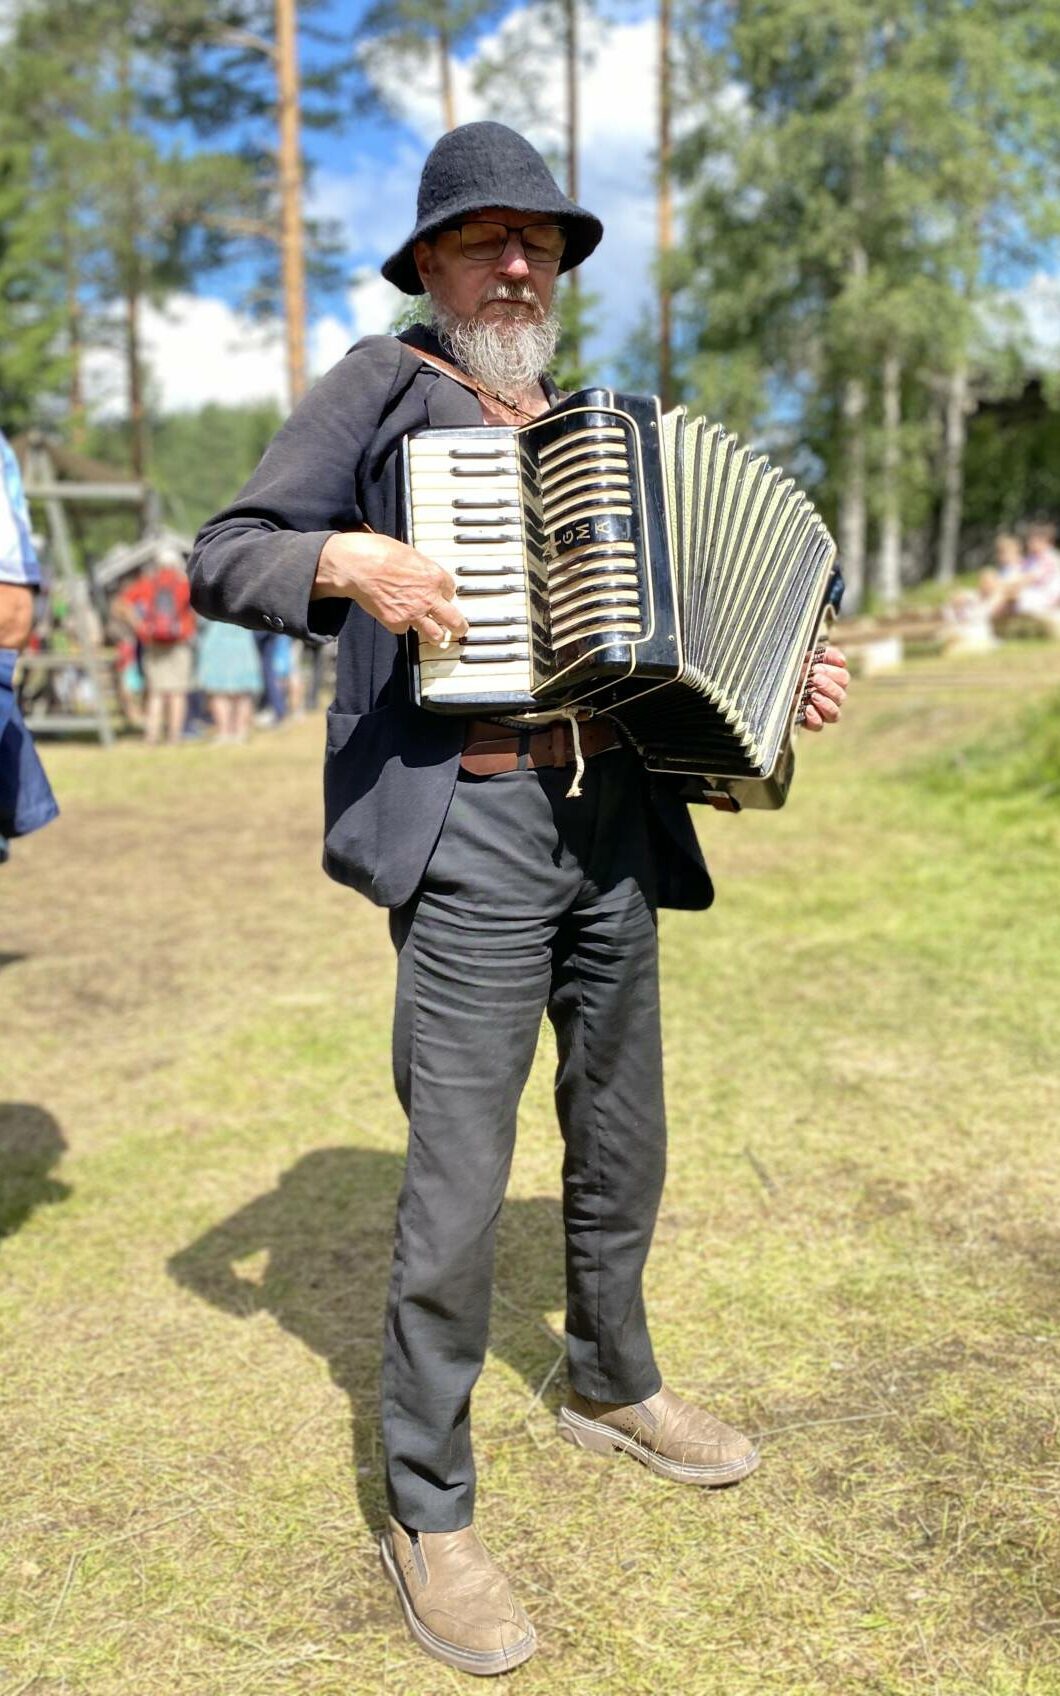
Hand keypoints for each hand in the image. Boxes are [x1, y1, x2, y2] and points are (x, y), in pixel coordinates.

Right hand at [313, 530, 468, 644]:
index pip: (451, 590)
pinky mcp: (396, 623)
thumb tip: (425, 574)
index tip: (442, 596)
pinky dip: (403, 626)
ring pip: (435, 634)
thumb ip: (422, 568)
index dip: (445, 594)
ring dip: (436, 635)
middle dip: (459, 627)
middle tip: (460, 630)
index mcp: (434, 576)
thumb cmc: (378, 552)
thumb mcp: (409, 553)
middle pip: (454, 620)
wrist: (356, 565)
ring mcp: (413, 613)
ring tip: (437, 637)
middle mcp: (428, 597)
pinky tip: (398, 618)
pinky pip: (405, 630)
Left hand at [800, 643, 848, 731]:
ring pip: (835, 714)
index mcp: (833, 681)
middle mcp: (831, 698)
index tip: (816, 668)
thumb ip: (826, 655)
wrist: (774, 682)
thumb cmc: (794, 669)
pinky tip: (807, 708)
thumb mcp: (807, 657)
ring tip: (813, 695)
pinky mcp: (810, 723)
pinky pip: (819, 725)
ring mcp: (822, 712)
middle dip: (828, 686)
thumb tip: (842, 661)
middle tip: (815, 679)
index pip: (843, 679)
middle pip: (841, 696)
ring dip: (826, 703)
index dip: (833, 673)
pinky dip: (815, 718)